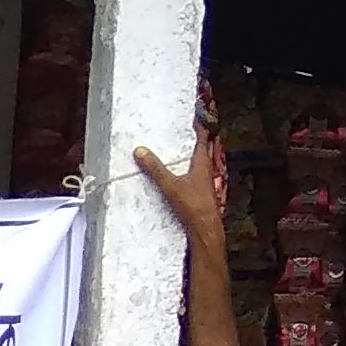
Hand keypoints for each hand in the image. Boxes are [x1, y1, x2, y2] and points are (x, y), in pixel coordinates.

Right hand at [132, 131, 228, 252]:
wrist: (205, 228)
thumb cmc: (193, 204)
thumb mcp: (170, 185)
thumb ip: (155, 168)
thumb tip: (140, 151)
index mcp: (202, 163)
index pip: (202, 139)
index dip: (198, 127)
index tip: (194, 118)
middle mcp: (206, 171)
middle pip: (202, 151)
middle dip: (195, 141)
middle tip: (186, 133)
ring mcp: (205, 183)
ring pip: (199, 164)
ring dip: (191, 158)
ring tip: (180, 153)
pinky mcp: (201, 194)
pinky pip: (195, 177)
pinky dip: (188, 172)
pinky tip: (179, 177)